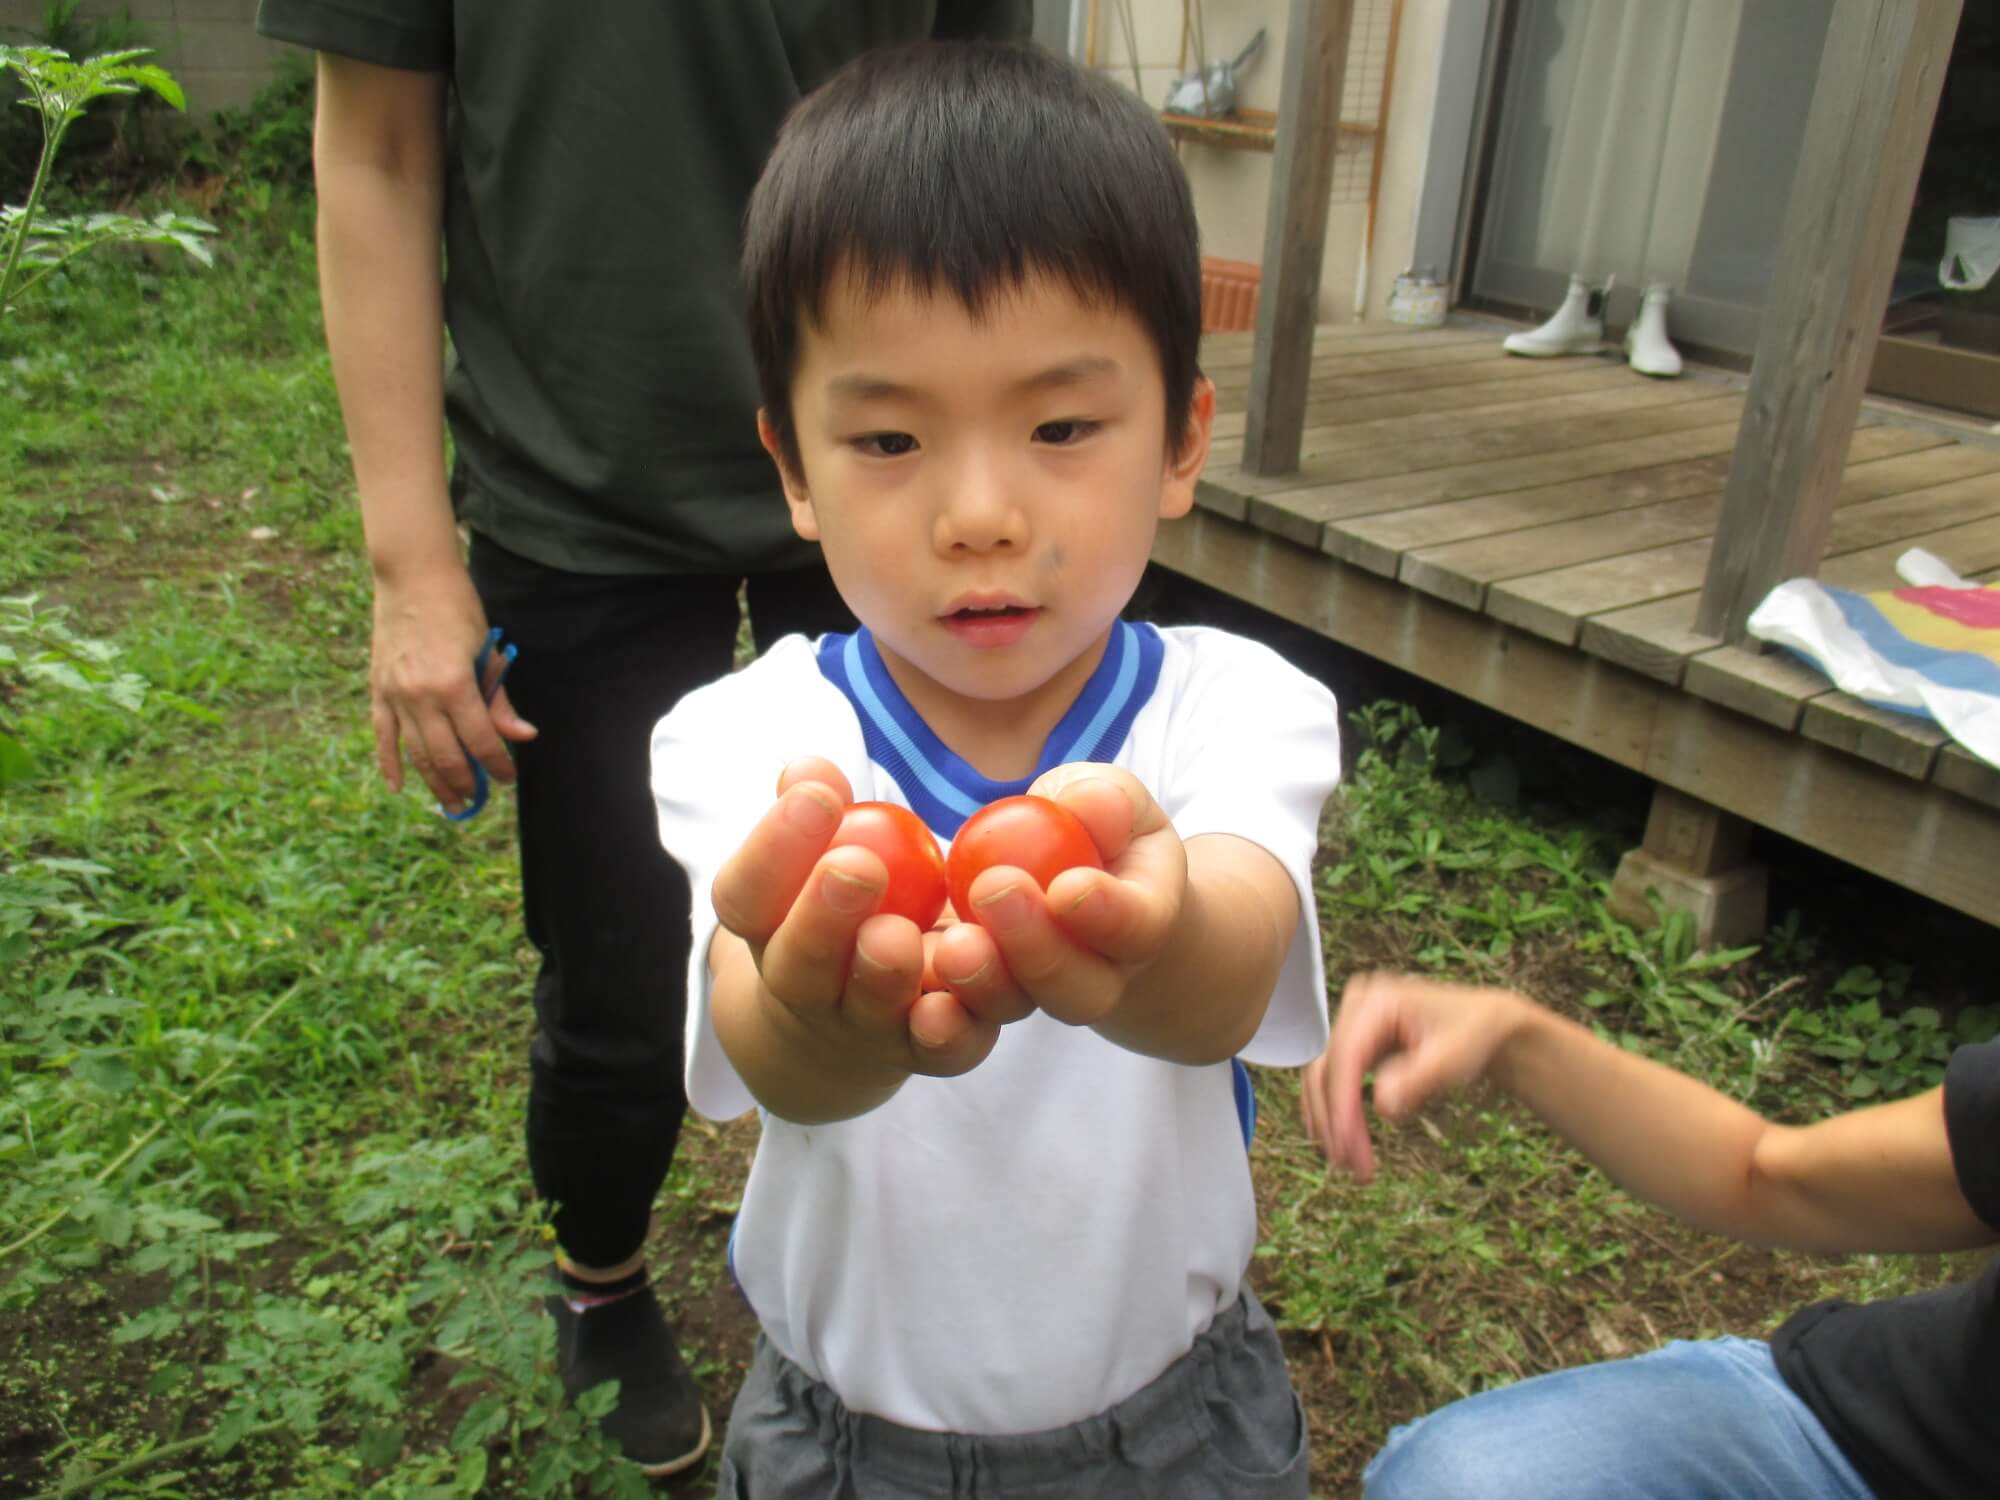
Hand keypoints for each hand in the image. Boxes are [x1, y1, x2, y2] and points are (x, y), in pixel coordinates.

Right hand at [369, 562, 536, 810]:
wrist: (412, 577)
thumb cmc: (458, 609)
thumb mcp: (486, 651)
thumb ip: (499, 700)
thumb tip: (523, 736)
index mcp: (454, 685)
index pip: (481, 740)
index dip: (497, 763)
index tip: (508, 776)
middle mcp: (420, 696)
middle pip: (446, 756)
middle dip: (467, 782)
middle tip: (480, 798)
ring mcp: (395, 695)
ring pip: (416, 754)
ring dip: (435, 782)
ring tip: (453, 803)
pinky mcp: (378, 690)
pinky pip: (382, 736)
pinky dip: (389, 763)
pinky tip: (398, 787)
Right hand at [710, 759, 1023, 1083]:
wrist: (848, 1026)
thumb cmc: (838, 909)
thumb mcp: (818, 860)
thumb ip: (815, 812)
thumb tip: (809, 770)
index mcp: (768, 932)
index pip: (746, 896)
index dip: (775, 847)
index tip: (817, 795)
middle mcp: (808, 990)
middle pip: (802, 965)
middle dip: (825, 916)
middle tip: (855, 867)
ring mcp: (867, 1029)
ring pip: (871, 1010)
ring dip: (887, 973)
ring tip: (900, 933)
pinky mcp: (931, 1054)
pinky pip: (942, 1051)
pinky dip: (951, 1029)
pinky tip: (959, 996)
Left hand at [934, 764, 1183, 1030]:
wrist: (1069, 884)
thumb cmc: (1096, 829)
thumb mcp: (1111, 800)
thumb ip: (1105, 800)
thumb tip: (1091, 804)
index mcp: (1141, 922)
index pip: (1137, 927)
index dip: (1108, 914)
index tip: (1068, 888)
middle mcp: (1097, 977)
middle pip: (1080, 989)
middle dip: (1037, 948)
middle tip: (992, 892)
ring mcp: (1035, 998)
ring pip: (1016, 1007)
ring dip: (982, 980)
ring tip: (951, 943)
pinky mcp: (977, 1003)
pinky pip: (959, 1018)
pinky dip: (934, 1005)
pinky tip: (908, 981)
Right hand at [1301, 973, 1527, 1181]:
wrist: (1484, 1025)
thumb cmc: (1473, 1034)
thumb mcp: (1452, 1058)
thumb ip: (1418, 1079)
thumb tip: (1382, 1105)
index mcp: (1377, 1002)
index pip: (1346, 1056)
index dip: (1341, 1103)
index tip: (1346, 1144)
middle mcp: (1356, 1008)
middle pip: (1328, 1069)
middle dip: (1334, 1119)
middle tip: (1348, 1163)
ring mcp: (1353, 1024)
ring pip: (1324, 1078)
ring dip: (1331, 1121)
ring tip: (1346, 1161)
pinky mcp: (1355, 1043)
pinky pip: (1334, 1079)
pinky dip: (1336, 1111)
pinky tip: (1339, 1139)